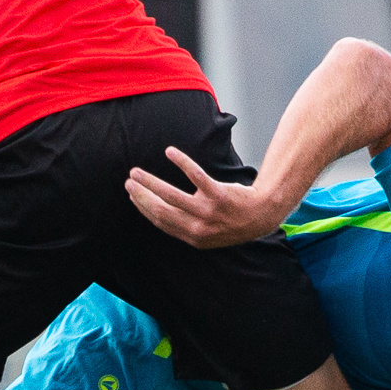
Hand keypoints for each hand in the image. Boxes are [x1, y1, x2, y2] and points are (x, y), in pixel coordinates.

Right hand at [126, 152, 286, 248]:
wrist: (261, 215)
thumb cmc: (231, 221)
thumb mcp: (208, 233)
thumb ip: (186, 227)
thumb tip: (158, 214)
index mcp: (193, 237)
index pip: (161, 221)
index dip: (143, 208)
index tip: (132, 195)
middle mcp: (199, 227)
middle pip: (161, 210)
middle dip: (141, 195)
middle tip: (129, 181)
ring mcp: (209, 211)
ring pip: (172, 195)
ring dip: (151, 182)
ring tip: (137, 171)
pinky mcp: (219, 194)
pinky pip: (196, 176)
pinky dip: (181, 162)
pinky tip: (170, 152)